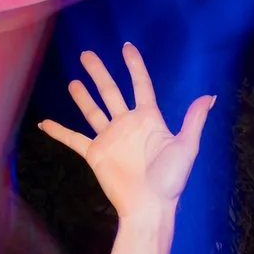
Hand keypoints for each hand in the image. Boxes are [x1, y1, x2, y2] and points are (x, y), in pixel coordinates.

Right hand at [38, 44, 215, 220]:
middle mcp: (127, 124)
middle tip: (86, 54)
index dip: (134, 65)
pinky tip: (44, 123)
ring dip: (82, 97)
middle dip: (99, 73)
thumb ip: (193, 120)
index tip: (126, 47)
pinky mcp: (95, 154)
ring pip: (92, 110)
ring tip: (73, 81)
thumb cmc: (170, 180)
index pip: (140, 85)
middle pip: (111, 92)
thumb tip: (210, 96)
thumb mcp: (186, 147)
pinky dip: (58, 131)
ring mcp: (110, 138)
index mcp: (149, 119)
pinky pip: (73, 139)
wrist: (149, 206)